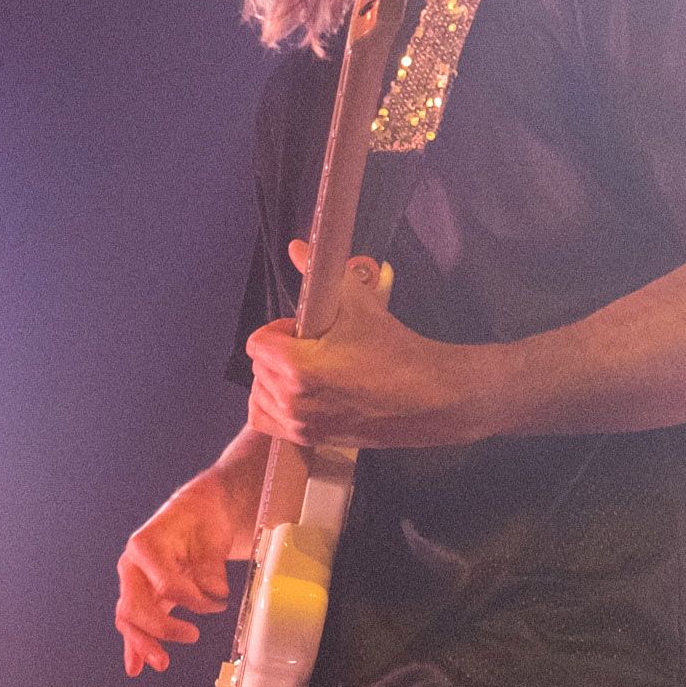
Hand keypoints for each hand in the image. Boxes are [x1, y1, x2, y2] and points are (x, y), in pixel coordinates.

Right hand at [117, 464, 253, 676]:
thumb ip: (210, 565)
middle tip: (191, 636)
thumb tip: (215, 592)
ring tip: (161, 663)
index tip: (217, 601)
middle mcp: (132, 565)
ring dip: (143, 643)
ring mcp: (134, 582)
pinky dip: (135, 646)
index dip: (192, 598)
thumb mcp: (211, 534)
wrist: (195, 512)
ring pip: (129, 618)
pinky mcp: (143, 596)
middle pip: (135, 605)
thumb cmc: (201, 519)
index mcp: (145, 545)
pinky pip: (134, 623)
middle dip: (159, 628)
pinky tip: (136, 667)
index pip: (164, 583)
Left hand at [245, 253, 493, 450]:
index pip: (256, 343)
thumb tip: (295, 246)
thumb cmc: (395, 349)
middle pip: (259, 367)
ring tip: (309, 370)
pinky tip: (298, 394)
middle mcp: (292, 400)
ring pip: (261, 394)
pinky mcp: (310, 440)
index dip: (278, 331)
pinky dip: (274, 406)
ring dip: (276, 379)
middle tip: (312, 348)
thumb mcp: (357, 303)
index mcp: (298, 366)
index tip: (302, 330)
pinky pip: (266, 421)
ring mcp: (300, 425)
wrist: (429, 397)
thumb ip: (317, 272)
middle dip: (279, 353)